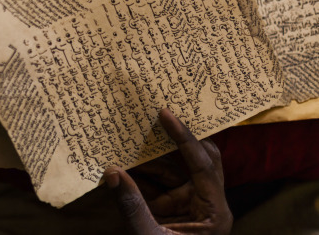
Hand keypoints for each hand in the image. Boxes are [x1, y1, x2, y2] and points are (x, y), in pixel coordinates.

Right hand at [104, 109, 232, 233]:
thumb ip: (132, 206)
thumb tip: (112, 173)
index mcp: (213, 211)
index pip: (202, 163)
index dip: (183, 136)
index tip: (165, 114)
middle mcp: (206, 202)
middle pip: (197, 158)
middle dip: (173, 141)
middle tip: (152, 119)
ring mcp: (190, 204)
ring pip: (175, 168)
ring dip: (153, 156)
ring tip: (131, 138)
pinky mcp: (174, 208)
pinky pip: (160, 182)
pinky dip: (144, 172)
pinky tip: (126, 162)